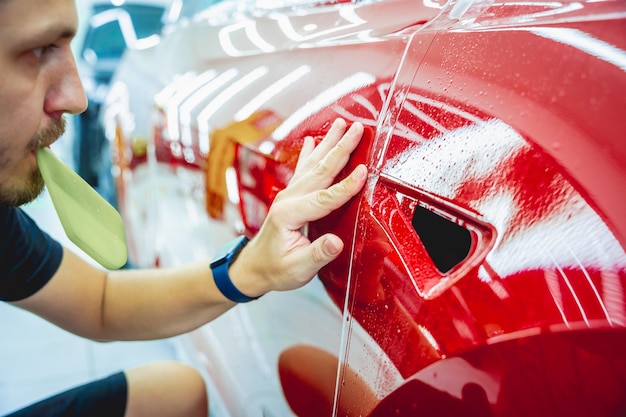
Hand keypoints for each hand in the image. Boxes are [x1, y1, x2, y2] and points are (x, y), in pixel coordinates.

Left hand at [230, 118, 367, 295]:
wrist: (253, 267)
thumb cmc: (275, 269)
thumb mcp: (298, 269)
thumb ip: (318, 254)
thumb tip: (336, 242)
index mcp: (289, 214)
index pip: (324, 198)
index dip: (346, 186)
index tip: (364, 172)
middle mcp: (288, 199)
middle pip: (320, 170)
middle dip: (340, 148)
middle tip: (358, 128)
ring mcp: (288, 195)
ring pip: (313, 164)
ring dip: (330, 143)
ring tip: (343, 124)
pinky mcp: (291, 196)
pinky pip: (303, 170)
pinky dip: (311, 153)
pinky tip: (314, 140)